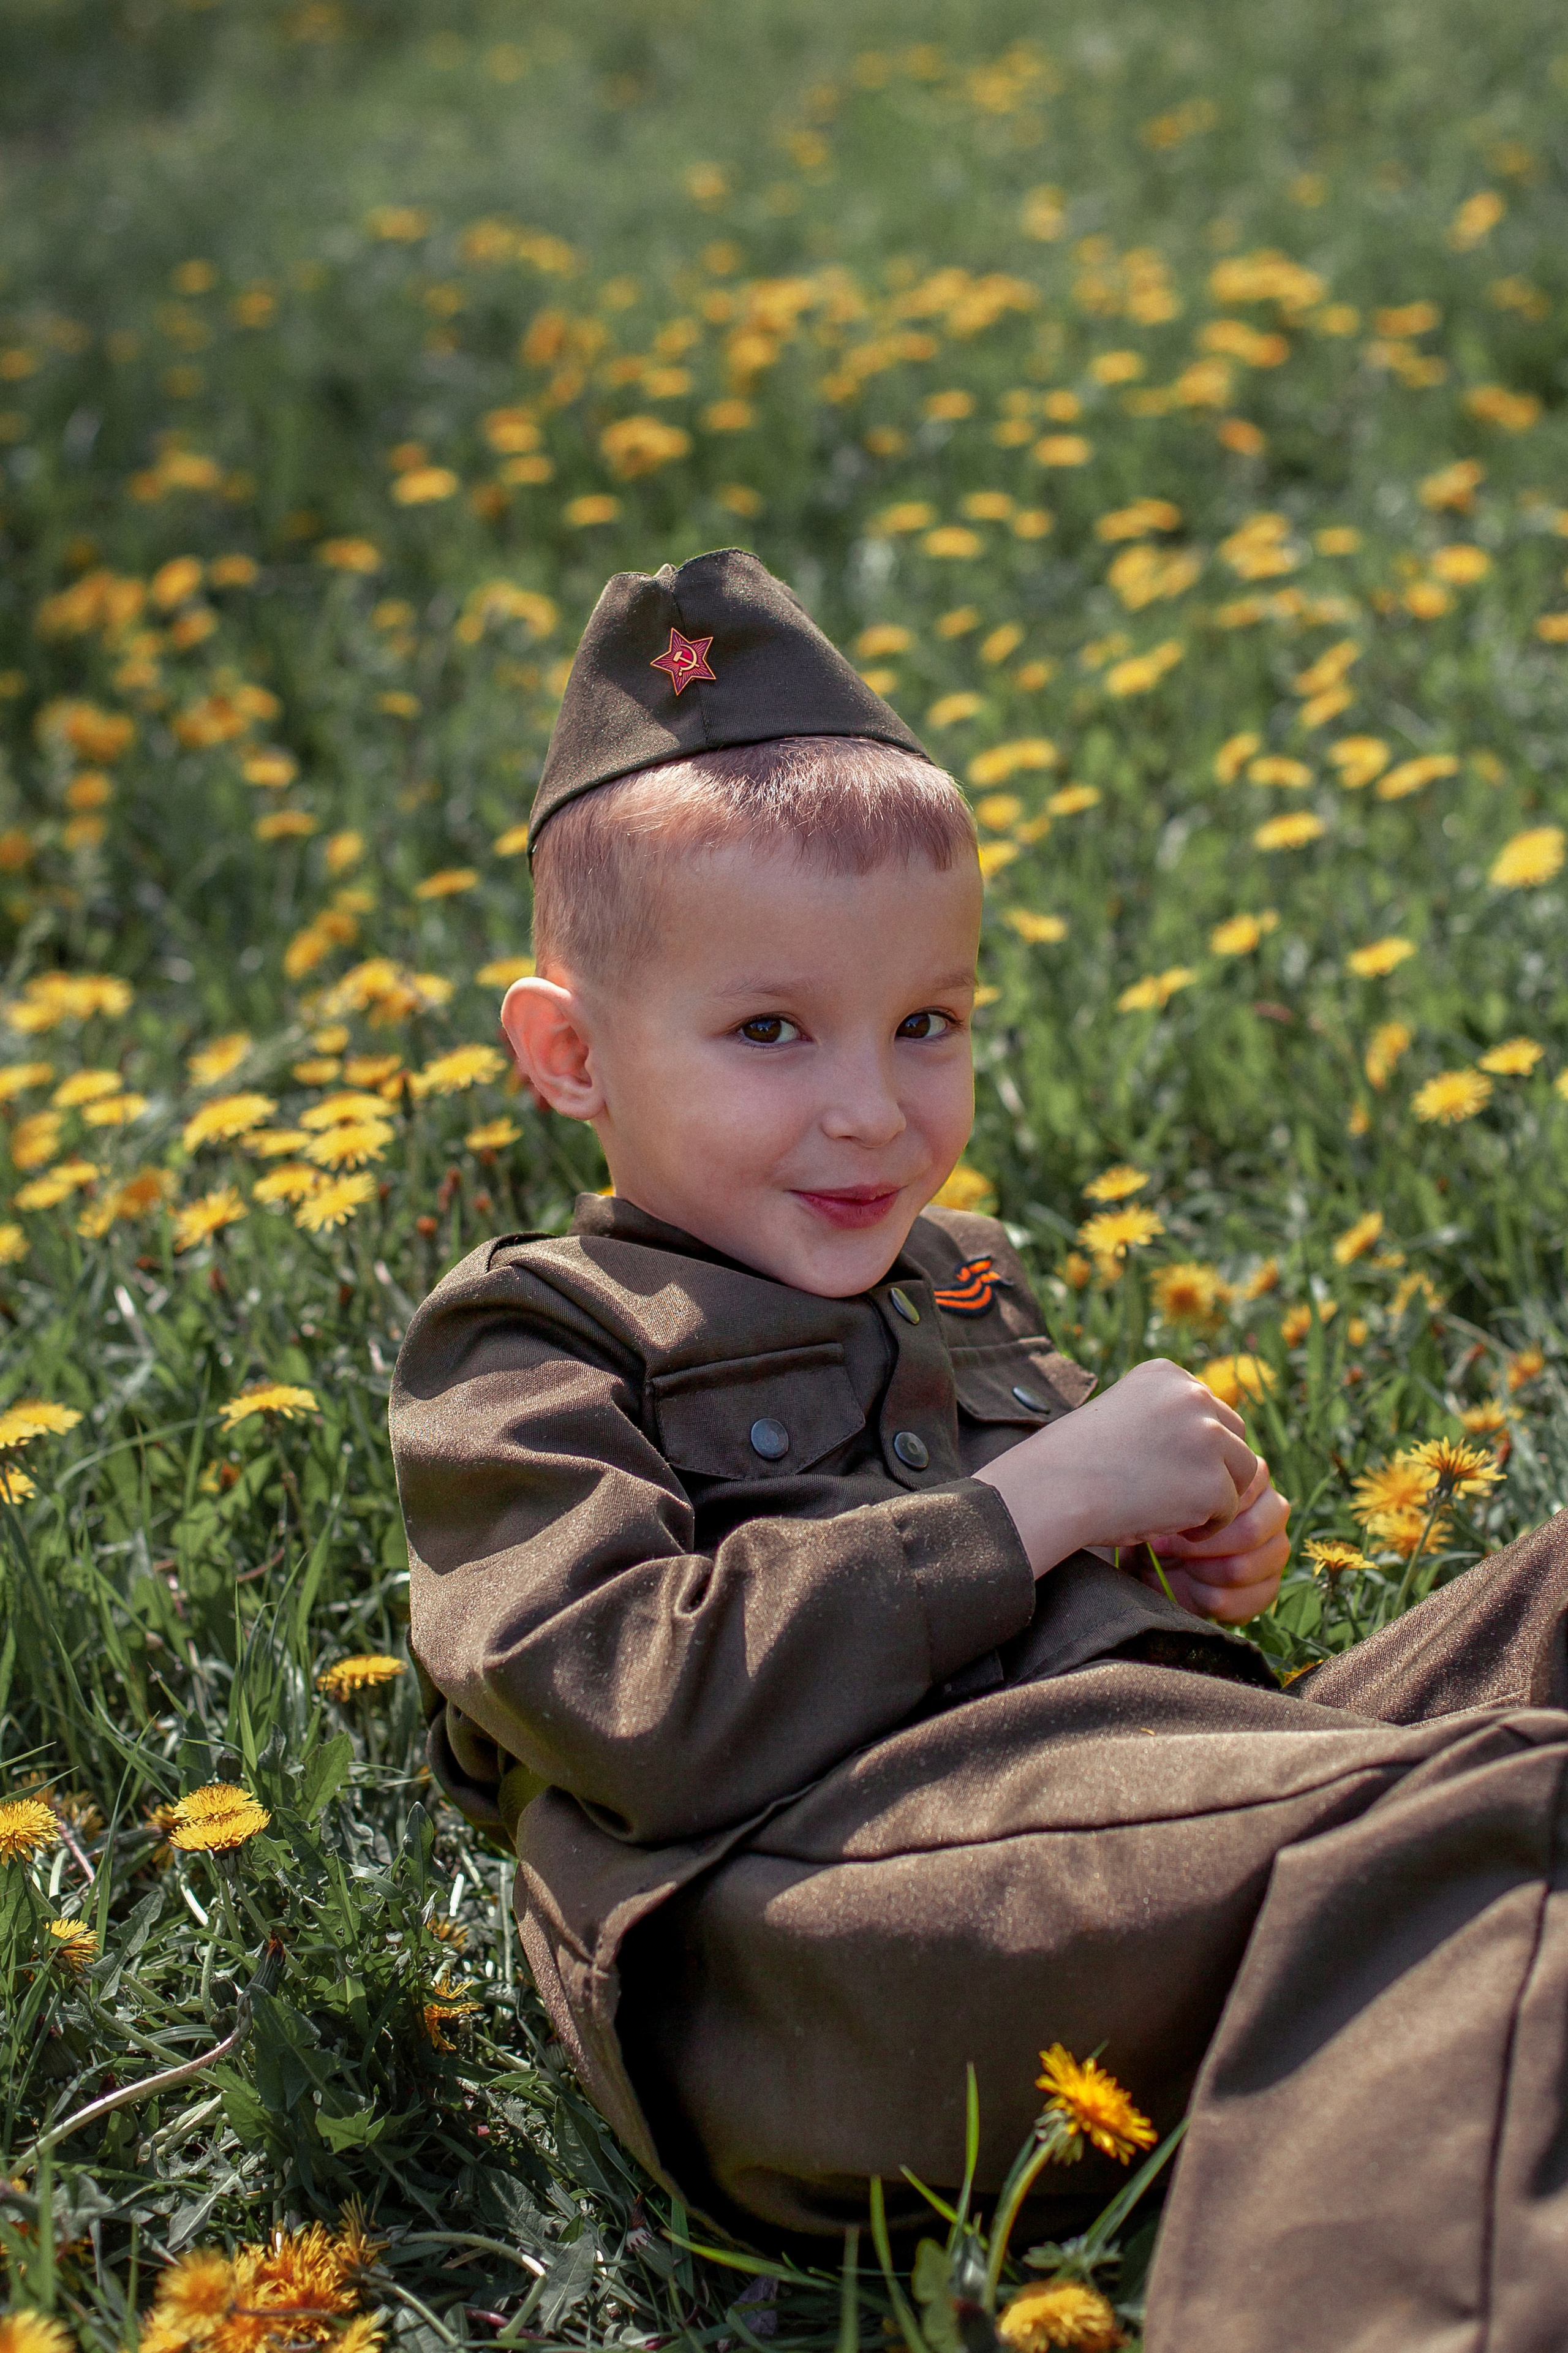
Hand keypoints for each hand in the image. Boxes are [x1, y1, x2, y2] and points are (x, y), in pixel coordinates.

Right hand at [974, 1357, 1259, 1579]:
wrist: (1054, 1489)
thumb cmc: (1078, 1462)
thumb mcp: (1123, 1414)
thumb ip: (1166, 1416)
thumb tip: (1213, 1439)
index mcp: (1167, 1374)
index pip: (1208, 1410)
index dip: (1191, 1447)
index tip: (1160, 1468)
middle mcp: (1192, 1396)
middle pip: (1234, 1435)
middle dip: (1214, 1467)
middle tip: (1176, 1494)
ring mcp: (1206, 1437)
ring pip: (1243, 1471)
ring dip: (1216, 1495)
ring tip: (1175, 1512)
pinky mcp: (1212, 1482)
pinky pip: (1229, 1510)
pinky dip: (1205, 1525)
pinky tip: (1169, 1527)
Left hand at [1134, 1456, 1291, 1623]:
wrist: (1159, 1558)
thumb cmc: (1165, 1519)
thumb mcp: (1168, 1499)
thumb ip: (1184, 1493)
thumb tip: (1185, 1513)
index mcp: (1255, 1477)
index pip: (1243, 1491)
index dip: (1206, 1513)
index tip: (1173, 1522)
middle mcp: (1274, 1510)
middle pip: (1249, 1532)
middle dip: (1199, 1547)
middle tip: (1166, 1547)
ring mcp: (1277, 1549)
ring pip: (1240, 1568)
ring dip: (1199, 1572)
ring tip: (1179, 1565)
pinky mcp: (1270, 1587)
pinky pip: (1241, 1601)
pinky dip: (1207, 1598)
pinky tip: (1192, 1588)